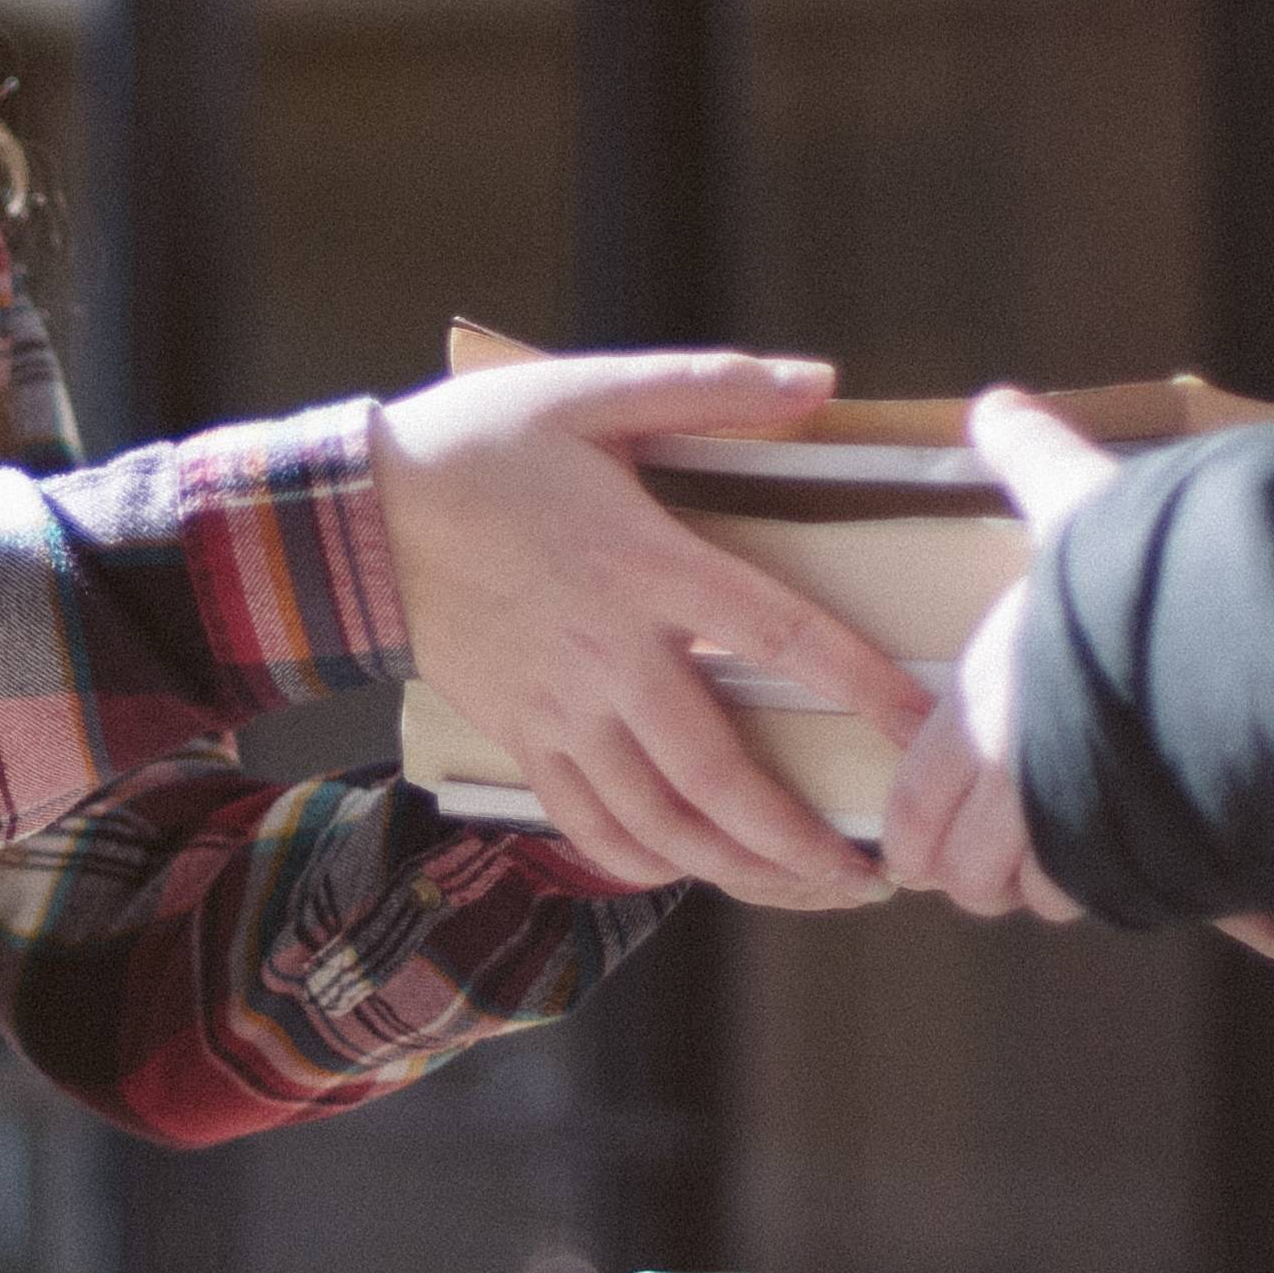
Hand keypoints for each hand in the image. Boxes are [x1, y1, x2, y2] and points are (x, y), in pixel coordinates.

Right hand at [377, 348, 921, 904]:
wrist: (353, 514)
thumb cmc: (477, 444)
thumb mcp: (589, 390)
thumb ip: (708, 385)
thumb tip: (818, 380)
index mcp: (643, 564)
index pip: (777, 633)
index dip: (858, 683)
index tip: (921, 728)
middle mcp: (609, 654)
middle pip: (719, 774)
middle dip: (800, 842)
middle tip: (869, 875)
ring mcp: (560, 708)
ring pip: (658, 822)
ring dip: (736, 872)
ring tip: (802, 892)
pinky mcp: (519, 736)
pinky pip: (586, 823)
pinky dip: (642, 862)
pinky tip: (691, 871)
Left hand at [882, 390, 1128, 918]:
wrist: (1258, 637)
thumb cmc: (1161, 569)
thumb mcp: (1089, 506)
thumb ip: (1037, 463)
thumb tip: (998, 402)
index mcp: (978, 704)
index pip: (913, 811)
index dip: (917, 836)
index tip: (927, 840)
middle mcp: (1010, 777)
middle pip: (962, 874)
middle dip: (976, 871)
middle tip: (1000, 852)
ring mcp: (1071, 828)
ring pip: (1031, 896)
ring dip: (1043, 882)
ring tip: (1064, 852)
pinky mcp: (1140, 862)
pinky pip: (1100, 899)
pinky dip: (1103, 888)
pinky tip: (1124, 854)